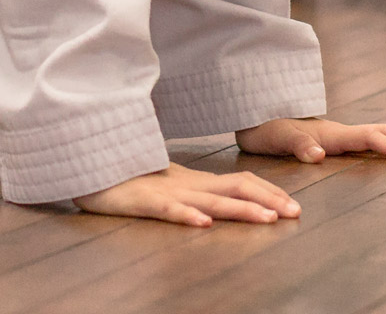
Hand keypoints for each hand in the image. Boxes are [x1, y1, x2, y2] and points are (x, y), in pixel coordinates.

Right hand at [72, 163, 298, 227]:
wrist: (89, 162)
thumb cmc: (126, 176)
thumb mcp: (165, 186)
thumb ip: (190, 192)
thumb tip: (214, 205)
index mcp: (194, 182)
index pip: (240, 181)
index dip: (268, 191)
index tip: (293, 203)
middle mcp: (187, 185)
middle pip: (235, 189)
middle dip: (269, 200)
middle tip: (296, 213)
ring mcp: (166, 192)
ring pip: (210, 200)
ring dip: (241, 209)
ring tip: (267, 218)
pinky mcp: (141, 201)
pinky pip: (167, 209)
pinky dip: (187, 215)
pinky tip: (203, 223)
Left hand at [236, 117, 385, 163]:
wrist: (251, 112)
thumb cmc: (263, 128)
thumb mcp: (276, 139)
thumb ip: (298, 145)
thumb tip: (321, 154)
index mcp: (331, 133)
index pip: (369, 139)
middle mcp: (339, 132)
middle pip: (383, 131)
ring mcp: (338, 134)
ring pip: (378, 133)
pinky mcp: (333, 139)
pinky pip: (368, 140)